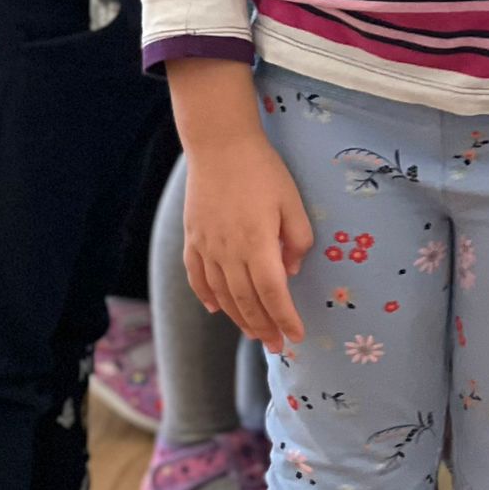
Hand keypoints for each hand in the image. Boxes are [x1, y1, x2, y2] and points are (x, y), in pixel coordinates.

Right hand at [182, 130, 313, 353]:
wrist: (218, 143)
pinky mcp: (192, 237)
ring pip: (222, 295)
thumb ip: (296, 239)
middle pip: (247, 301)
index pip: (273, 294)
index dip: (285, 319)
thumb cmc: (262, 169)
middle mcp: (229, 252)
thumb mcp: (291, 200)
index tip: (296, 336)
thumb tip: (290, 271)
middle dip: (264, 328)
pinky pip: (197, 276)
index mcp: (257, 243)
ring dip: (238, 318)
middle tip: (277, 346)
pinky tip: (216, 310)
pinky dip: (206, 297)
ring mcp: (206, 246)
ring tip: (254, 334)